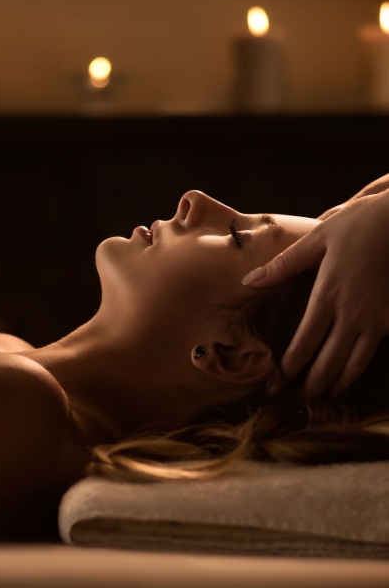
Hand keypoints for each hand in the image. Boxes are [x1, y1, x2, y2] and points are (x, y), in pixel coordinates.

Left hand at [241, 190, 388, 397]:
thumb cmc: (359, 225)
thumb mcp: (317, 239)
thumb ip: (283, 265)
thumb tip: (249, 281)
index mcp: (329, 294)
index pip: (306, 339)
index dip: (293, 363)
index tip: (281, 378)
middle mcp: (354, 313)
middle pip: (331, 359)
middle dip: (315, 383)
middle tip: (300, 401)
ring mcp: (378, 319)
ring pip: (357, 362)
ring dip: (339, 382)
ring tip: (325, 396)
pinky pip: (376, 351)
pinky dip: (362, 367)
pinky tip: (353, 374)